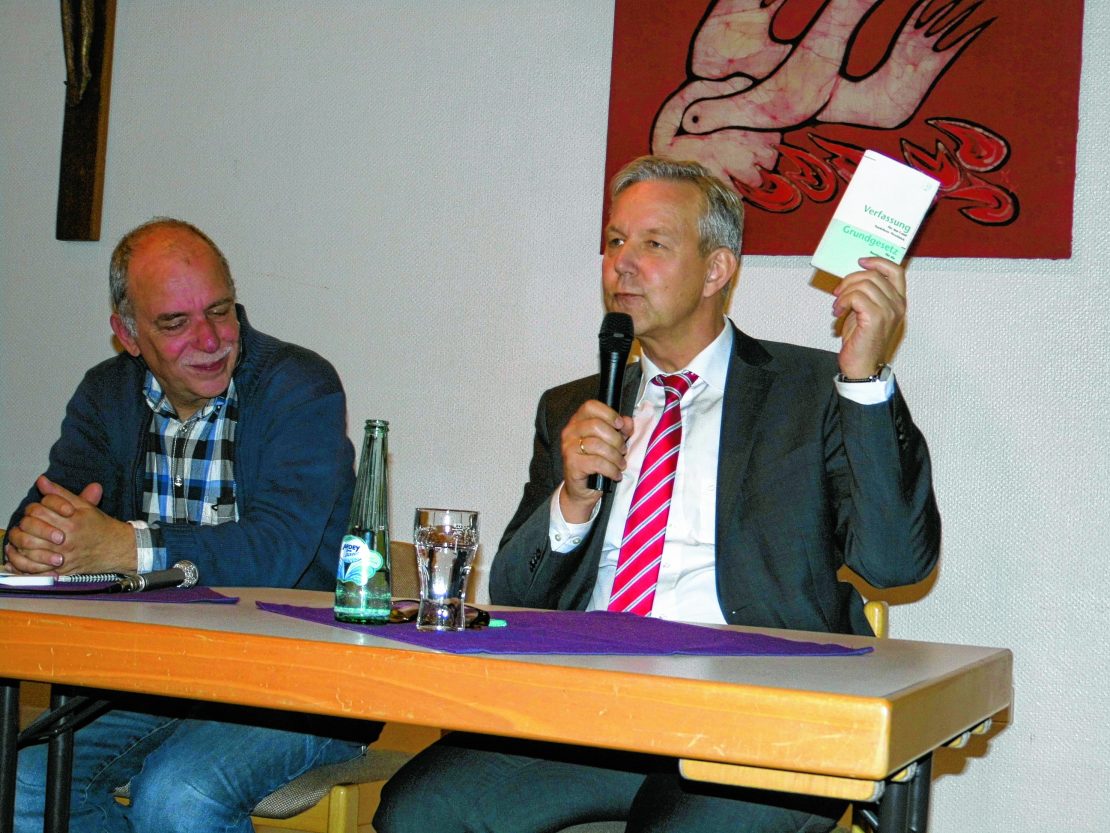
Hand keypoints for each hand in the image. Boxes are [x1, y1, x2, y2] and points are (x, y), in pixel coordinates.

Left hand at [4, 476, 135, 574]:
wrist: (116, 548)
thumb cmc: (100, 527)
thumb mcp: (84, 505)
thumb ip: (60, 493)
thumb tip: (42, 481)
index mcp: (72, 521)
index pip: (38, 510)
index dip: (34, 508)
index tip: (38, 510)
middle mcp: (66, 538)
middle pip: (31, 526)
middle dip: (26, 523)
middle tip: (28, 523)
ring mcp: (62, 555)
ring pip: (28, 546)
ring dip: (22, 540)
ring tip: (24, 536)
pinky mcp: (60, 569)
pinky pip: (34, 566)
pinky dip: (25, 559)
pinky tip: (25, 552)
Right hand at [559, 400, 633, 522]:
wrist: (581, 490)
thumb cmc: (596, 464)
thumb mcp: (610, 443)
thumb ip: (620, 430)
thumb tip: (627, 422)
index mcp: (578, 421)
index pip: (590, 406)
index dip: (609, 413)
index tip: (620, 425)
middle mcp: (570, 432)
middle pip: (596, 425)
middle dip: (616, 439)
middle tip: (623, 451)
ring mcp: (568, 448)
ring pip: (598, 445)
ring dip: (615, 456)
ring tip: (621, 464)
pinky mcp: (572, 464)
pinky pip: (597, 463)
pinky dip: (611, 469)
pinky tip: (615, 474)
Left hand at [831, 256, 906, 377]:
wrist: (862, 365)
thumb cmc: (863, 340)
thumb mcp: (866, 311)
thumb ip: (866, 293)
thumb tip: (853, 276)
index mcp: (898, 301)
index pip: (896, 271)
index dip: (878, 261)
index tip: (861, 261)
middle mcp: (897, 304)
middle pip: (874, 275)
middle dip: (850, 280)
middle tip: (838, 293)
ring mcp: (889, 311)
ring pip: (864, 285)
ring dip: (845, 292)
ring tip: (838, 306)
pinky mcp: (876, 318)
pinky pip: (856, 297)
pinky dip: (843, 301)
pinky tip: (838, 312)